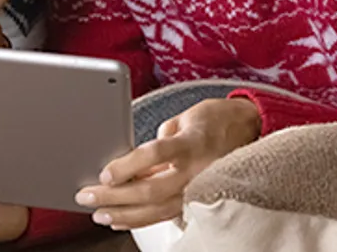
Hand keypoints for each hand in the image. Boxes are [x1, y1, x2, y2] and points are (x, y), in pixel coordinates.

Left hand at [75, 98, 261, 229]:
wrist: (249, 130)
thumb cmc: (214, 119)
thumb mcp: (184, 118)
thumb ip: (160, 139)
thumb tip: (134, 159)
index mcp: (191, 143)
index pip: (154, 155)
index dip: (127, 166)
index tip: (104, 173)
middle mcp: (196, 170)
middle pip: (150, 189)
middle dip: (114, 196)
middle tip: (87, 196)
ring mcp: (198, 188)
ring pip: (156, 209)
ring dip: (124, 214)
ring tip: (99, 213)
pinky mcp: (198, 199)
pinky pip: (166, 214)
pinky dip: (140, 219)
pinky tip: (121, 219)